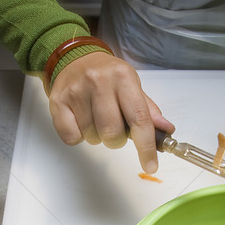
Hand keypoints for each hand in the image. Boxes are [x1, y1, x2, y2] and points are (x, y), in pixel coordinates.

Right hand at [48, 52, 174, 173]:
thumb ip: (147, 110)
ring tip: (95, 119)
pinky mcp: (58, 102)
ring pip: (92, 137)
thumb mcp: (131, 86)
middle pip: (113, 133)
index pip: (139, 118)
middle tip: (113, 128)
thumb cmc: (106, 76)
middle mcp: (99, 82)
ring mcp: (76, 91)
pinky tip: (80, 120)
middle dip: (116, 140)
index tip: (151, 165)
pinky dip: (78, 136)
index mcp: (123, 77)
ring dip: (97, 136)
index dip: (146, 146)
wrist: (73, 58)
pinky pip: (71, 138)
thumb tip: (166, 130)